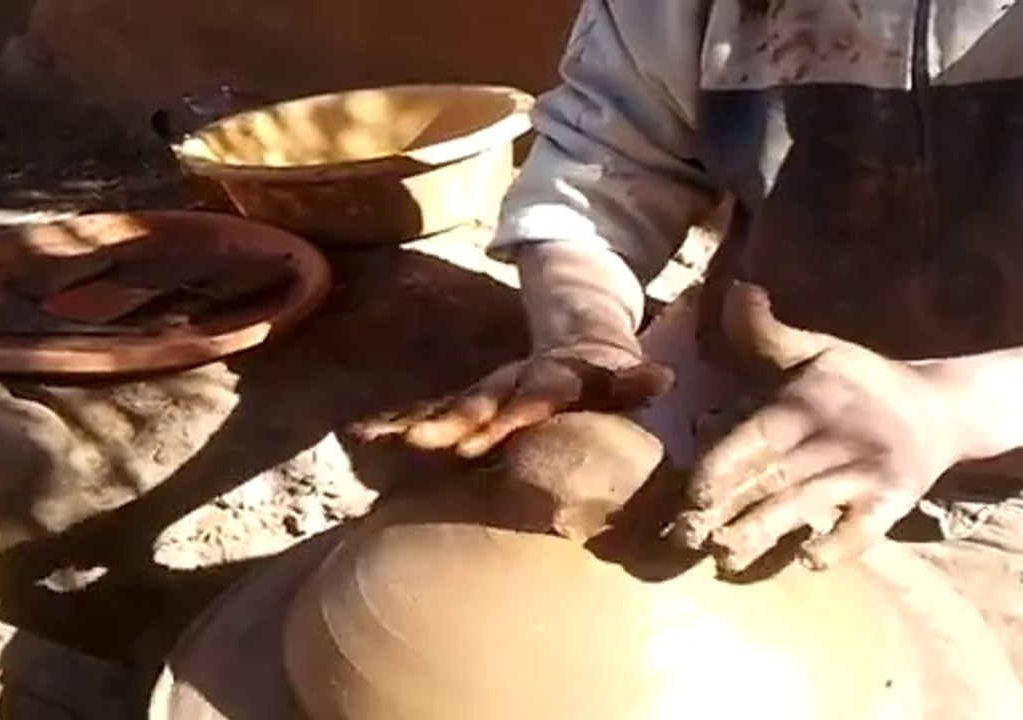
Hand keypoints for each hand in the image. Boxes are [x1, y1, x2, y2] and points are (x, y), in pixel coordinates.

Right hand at [351, 343, 673, 457]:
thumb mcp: (623, 374)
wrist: (571, 344)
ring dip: (415, 425)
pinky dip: (395, 426)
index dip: (516, 412)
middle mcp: (510, 385)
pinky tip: (360, 436)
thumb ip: (634, 381)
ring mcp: (485, 395)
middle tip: (421, 441)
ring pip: (446, 409)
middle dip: (451, 422)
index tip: (495, 433)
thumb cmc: (601, 375)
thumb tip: (662, 378)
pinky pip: (429, 417)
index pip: (535, 396)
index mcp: (550, 379)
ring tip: (376, 439)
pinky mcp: (468, 409)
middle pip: (479, 402)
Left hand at [672, 283, 969, 571]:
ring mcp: (866, 474)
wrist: (942, 407)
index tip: (692, 494)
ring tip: (725, 559)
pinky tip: (805, 563)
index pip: (758, 439)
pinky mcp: (893, 503)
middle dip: (727, 511)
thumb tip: (737, 290)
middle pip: (773, 480)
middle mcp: (835, 440)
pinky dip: (837, 547)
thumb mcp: (819, 350)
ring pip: (807, 507)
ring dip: (765, 535)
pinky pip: (864, 530)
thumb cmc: (863, 381)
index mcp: (809, 403)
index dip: (722, 467)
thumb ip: (769, 333)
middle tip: (684, 538)